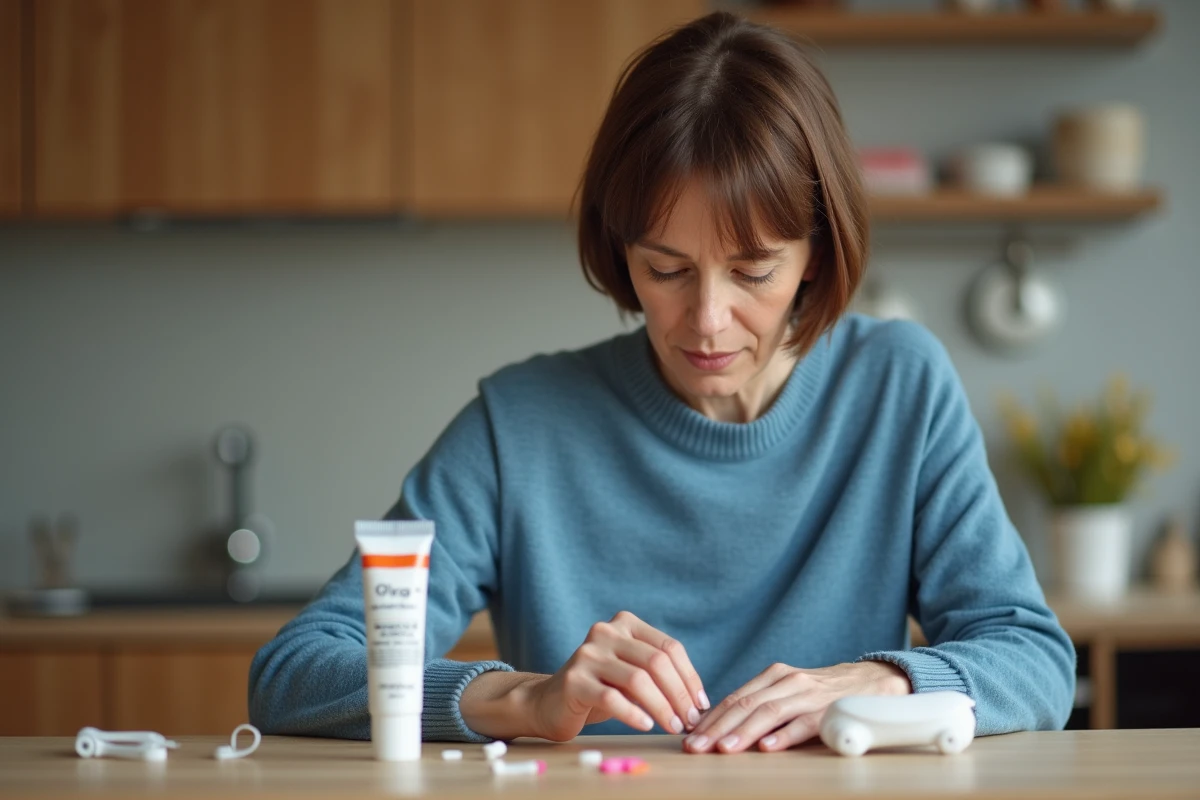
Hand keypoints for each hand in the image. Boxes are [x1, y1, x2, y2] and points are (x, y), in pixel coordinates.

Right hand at [525, 610, 708, 741]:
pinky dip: (634, 714)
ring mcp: (587, 655)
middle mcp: (605, 632)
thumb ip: (658, 674)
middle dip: (679, 694)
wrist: (549, 702)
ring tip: (673, 727)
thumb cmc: (600, 689)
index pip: (669, 647)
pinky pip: (612, 698)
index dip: (690, 677)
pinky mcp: (573, 681)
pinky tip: (646, 726)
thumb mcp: (631, 673)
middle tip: (689, 721)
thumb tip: (698, 701)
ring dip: (662, 707)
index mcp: (625, 623)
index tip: (700, 705)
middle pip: (656, 662)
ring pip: (637, 680)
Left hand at [683, 660, 910, 753]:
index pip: (733, 698)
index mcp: (772, 677)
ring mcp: (808, 694)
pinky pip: (804, 723)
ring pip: (768, 712)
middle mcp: (787, 681)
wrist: (874, 682)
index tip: (687, 737)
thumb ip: (761, 706)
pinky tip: (768, 747)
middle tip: (694, 747)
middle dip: (716, 728)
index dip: (709, 718)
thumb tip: (721, 730)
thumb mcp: (788, 693)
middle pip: (744, 705)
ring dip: (743, 732)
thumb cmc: (823, 695)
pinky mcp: (830, 709)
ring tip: (723, 749)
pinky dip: (784, 735)